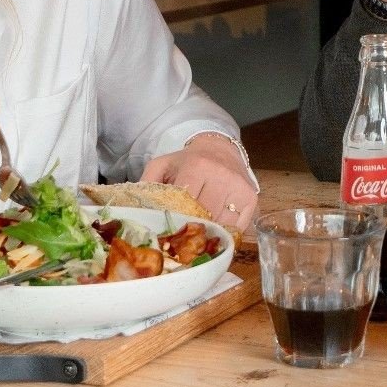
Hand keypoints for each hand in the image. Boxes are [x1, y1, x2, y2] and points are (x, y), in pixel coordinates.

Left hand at [141, 134, 257, 230]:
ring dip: (209, 233)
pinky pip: (238, 227)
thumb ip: (146, 183)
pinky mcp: (252, 198)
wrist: (219, 148)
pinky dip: (226, 233)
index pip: (185, 204)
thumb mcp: (162, 165)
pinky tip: (216, 229)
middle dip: (191, 230)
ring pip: (222, 225)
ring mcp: (239, 187)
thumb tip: (134, 211)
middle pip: (204, 217)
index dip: (177, 221)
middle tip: (182, 239)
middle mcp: (221, 175)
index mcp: (197, 166)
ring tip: (198, 236)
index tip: (169, 231)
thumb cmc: (187, 162)